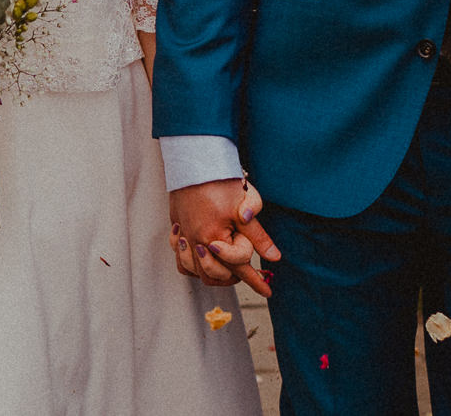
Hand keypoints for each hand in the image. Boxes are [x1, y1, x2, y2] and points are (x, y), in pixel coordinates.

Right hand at [169, 178, 278, 297]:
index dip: (256, 281)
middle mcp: (195, 241)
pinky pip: (179, 258)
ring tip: (226, 269)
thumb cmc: (221, 180)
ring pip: (193, 271)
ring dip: (211, 273)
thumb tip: (273, 258)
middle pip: (213, 275)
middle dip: (232, 278)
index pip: (239, 268)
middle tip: (247, 273)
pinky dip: (190, 263)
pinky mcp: (176, 226)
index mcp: (214, 238)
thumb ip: (258, 236)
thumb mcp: (246, 207)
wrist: (195, 158)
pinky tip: (202, 257)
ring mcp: (183, 234)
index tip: (268, 291)